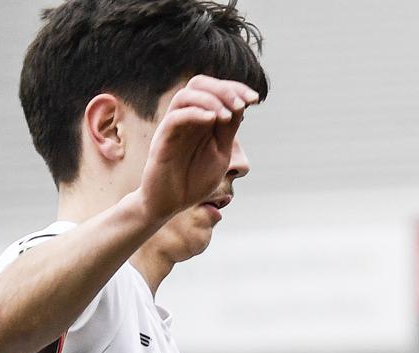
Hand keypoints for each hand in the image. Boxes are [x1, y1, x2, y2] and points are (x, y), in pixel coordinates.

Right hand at [136, 75, 255, 221]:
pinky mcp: (163, 140)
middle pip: (198, 84)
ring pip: (185, 96)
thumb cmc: (194, 178)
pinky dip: (194, 114)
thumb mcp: (220, 153)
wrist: (170, 202)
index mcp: (201, 119)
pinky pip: (175, 118)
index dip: (235, 88)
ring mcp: (173, 127)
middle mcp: (186, 118)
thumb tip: (242, 106)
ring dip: (210, 100)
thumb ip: (228, 131)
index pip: (214, 90)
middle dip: (224, 89)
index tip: (255, 99)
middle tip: (243, 104)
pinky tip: (213, 119)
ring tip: (228, 115)